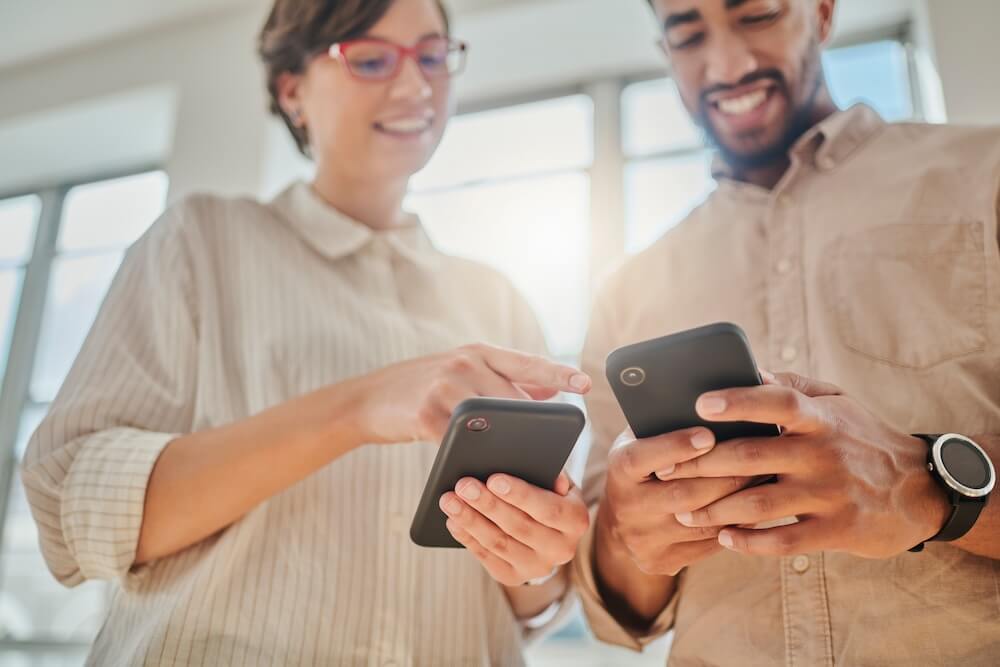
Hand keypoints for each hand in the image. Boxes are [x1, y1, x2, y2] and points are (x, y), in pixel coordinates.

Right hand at [352, 344, 590, 443]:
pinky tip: (482, 470)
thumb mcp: (462, 370)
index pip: (527, 362)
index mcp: (479, 352)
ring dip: (508, 444)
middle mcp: (465, 363)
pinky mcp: (426, 414)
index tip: (586, 385)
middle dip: (533, 426)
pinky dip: (473, 457)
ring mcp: (445, 386)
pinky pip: (460, 441)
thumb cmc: (422, 388)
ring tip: (527, 462)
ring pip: (491, 420)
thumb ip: (505, 378)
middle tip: (553, 448)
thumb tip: (550, 389)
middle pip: (513, 398)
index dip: (559, 373)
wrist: (368, 398)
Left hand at [439, 472, 588, 585]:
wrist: (547, 530)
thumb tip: (538, 468)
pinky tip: (453, 521)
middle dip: (488, 504)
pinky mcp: (514, 577)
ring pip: (499, 543)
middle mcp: (562, 548)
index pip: (549, 508)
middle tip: (463, 485)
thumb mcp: (554, 479)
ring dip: (471, 520)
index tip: (494, 479)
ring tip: (449, 500)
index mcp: (576, 520)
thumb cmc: (546, 492)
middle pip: (519, 526)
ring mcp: (538, 567)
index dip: (520, 495)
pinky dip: (467, 538)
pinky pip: (487, 557)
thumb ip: (548, 471)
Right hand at [597, 427, 759, 575]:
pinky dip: (736, 526)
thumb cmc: (646, 464)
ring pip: (701, 522)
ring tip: (766, 480)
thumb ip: (665, 424)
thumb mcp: (642, 439)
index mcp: (618, 470)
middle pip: (682, 494)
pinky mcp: (660, 561)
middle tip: (760, 456)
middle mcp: (626, 507)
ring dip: (738, 502)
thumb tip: (714, 403)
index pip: (642, 458)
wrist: (622, 520)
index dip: (675, 446)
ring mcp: (642, 539)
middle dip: (726, 475)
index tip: (708, 434)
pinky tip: (755, 508)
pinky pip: (708, 545)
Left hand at [662, 371, 950, 557]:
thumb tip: (750, 372)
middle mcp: (822, 453)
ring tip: (683, 511)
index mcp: (819, 418)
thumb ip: (793, 388)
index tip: (700, 404)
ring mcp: (829, 494)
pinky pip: (782, 540)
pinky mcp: (835, 530)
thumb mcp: (838, 403)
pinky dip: (748, 542)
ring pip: (756, 503)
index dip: (738, 401)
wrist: (920, 490)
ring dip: (713, 509)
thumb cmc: (863, 439)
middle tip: (664, 472)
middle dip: (700, 465)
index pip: (776, 402)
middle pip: (750, 456)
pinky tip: (723, 538)